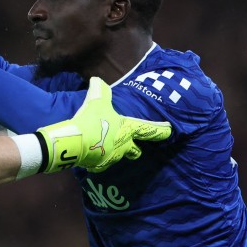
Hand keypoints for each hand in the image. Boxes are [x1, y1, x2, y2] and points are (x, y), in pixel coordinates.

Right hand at [35, 77, 171, 172]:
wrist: (76, 142)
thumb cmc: (92, 120)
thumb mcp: (96, 101)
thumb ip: (100, 90)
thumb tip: (97, 80)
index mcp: (127, 129)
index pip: (148, 129)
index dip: (160, 130)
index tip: (169, 131)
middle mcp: (124, 146)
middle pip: (136, 152)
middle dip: (136, 149)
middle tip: (133, 146)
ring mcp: (112, 158)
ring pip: (118, 157)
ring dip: (114, 152)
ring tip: (105, 147)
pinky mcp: (98, 166)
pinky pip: (101, 164)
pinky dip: (98, 159)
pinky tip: (91, 154)